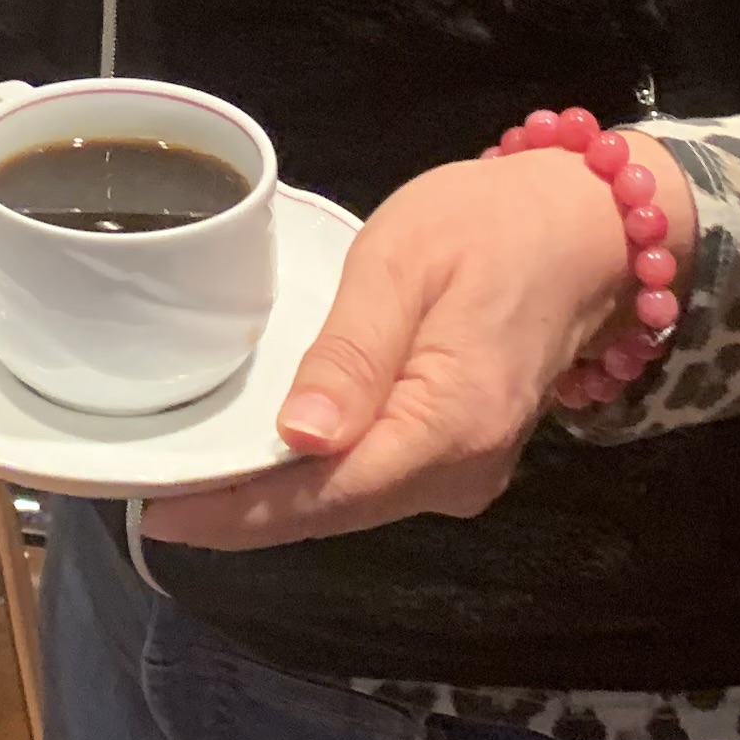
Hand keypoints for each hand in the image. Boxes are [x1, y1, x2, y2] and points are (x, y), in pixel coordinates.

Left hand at [137, 142, 689, 550]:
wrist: (584, 228)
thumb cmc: (491, 225)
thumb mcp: (404, 262)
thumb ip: (351, 353)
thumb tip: (300, 439)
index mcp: (451, 425)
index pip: (328, 495)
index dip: (240, 513)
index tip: (161, 514)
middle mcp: (465, 471)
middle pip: (335, 510)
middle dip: (244, 510)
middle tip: (155, 488)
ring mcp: (470, 473)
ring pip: (353, 503)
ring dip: (276, 496)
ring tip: (193, 474)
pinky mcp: (463, 459)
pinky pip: (377, 481)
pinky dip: (318, 477)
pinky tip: (265, 456)